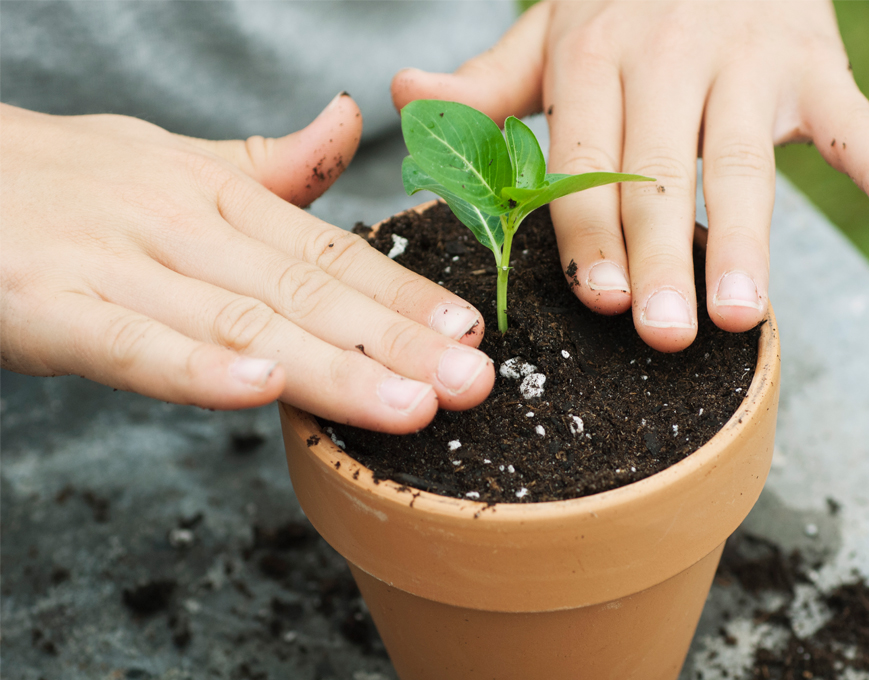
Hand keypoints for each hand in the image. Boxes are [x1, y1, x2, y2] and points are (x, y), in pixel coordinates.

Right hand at [0, 98, 493, 432]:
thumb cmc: (70, 182)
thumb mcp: (178, 162)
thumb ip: (271, 165)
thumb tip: (347, 123)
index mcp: (216, 195)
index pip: (328, 252)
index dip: (401, 294)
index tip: (468, 331)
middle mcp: (178, 224)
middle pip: (303, 290)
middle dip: (395, 341)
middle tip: (471, 383)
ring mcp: (113, 264)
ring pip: (239, 320)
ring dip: (329, 366)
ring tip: (407, 406)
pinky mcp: (45, 304)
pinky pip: (130, 343)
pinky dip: (195, 367)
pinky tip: (262, 390)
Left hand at [391, 0, 868, 350]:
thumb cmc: (620, 8)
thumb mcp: (549, 39)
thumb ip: (487, 85)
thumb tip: (406, 97)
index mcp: (593, 59)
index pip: (586, 162)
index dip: (592, 234)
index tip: (603, 301)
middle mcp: (667, 55)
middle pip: (661, 172)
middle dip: (662, 257)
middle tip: (666, 337)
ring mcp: (746, 55)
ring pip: (743, 158)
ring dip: (748, 237)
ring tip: (742, 316)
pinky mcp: (814, 57)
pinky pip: (850, 114)